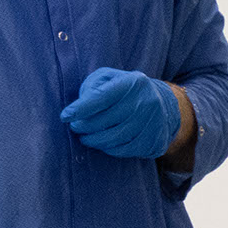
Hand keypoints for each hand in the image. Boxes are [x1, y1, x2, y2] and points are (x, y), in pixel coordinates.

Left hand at [60, 67, 184, 159]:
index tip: (65, 116)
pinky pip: (124, 150)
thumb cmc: (126, 90)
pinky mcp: (153, 139)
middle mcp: (145, 101)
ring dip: (93, 140)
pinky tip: (102, 143)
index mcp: (132, 82)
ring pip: (113, 138)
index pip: (102, 97)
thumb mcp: (110, 78)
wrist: (163, 104)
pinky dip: (108, 149)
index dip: (81, 108)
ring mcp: (151, 122)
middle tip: (75, 127)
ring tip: (84, 137)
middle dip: (84, 126)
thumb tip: (80, 106)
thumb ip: (93, 86)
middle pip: (105, 120)